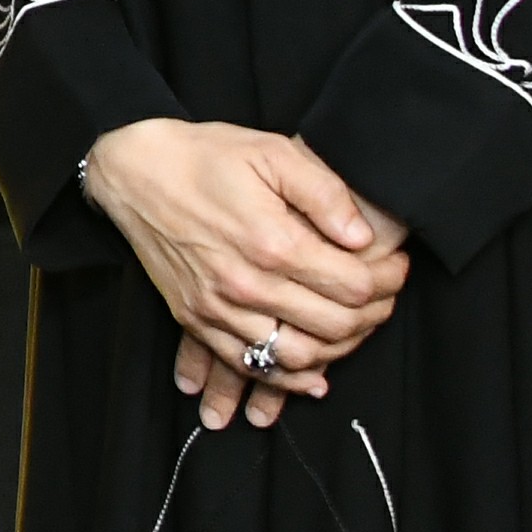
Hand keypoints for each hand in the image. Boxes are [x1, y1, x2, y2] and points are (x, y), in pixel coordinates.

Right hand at [80, 118, 409, 428]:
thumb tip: (364, 238)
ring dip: (339, 350)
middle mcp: (246, 284)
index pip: (353, 286)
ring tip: (354, 326)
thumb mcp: (272, 151)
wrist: (134, 172)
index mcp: (271, 241)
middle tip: (384, 296)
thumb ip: (324, 193)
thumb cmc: (206, 156)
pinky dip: (288, 380)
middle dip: (374, 315)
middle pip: (334, 326)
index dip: (388, 281)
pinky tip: (313, 373)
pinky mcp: (196, 320)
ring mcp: (218, 308)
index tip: (396, 267)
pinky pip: (250, 366)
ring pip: (298, 357)